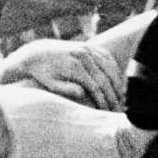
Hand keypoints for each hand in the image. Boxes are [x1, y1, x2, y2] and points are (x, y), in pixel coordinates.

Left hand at [0, 39, 124, 109]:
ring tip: (121, 97)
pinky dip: (114, 69)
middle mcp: (82, 55)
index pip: (95, 87)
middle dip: (113, 94)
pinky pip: (106, 57)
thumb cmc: (43, 74)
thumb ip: (66, 89)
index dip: (103, 100)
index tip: (106, 111)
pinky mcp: (88, 46)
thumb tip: (82, 94)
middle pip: (105, 77)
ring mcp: (86, 49)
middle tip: (117, 107)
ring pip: (109, 66)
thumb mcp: (51, 84)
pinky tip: (117, 80)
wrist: (36, 54)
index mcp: (74, 66)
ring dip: (117, 82)